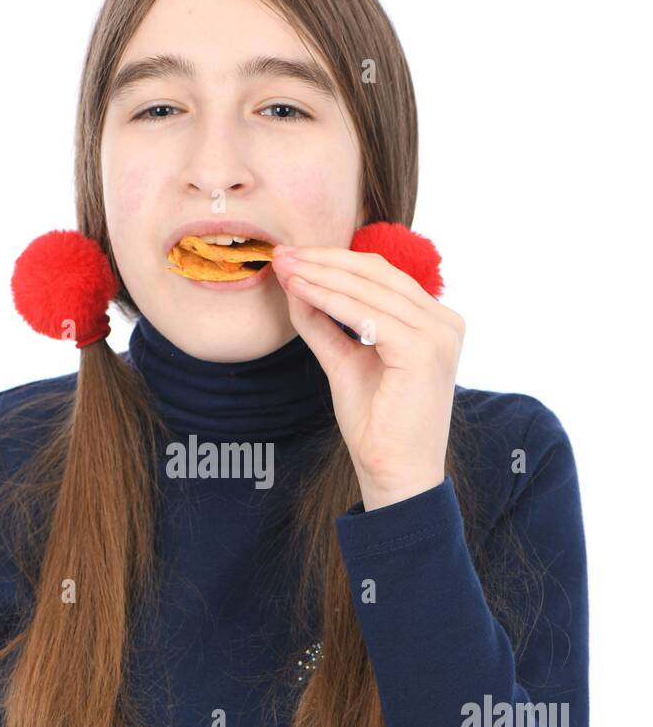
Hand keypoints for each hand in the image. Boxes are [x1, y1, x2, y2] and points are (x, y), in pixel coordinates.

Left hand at [272, 243, 464, 510]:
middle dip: (323, 260)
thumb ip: (326, 324)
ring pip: (370, 289)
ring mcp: (438, 334)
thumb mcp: (346, 362)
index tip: (292, 256)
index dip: (334, 260)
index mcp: (433, 322)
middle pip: (377, 274)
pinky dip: (330, 299)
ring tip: (284, 268)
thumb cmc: (376, 426)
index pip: (381, 276)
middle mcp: (444, 322)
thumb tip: (296, 284)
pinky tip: (300, 290)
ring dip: (321, 275)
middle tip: (282, 253)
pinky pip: (368, 315)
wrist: (395, 474)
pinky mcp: (424, 350)